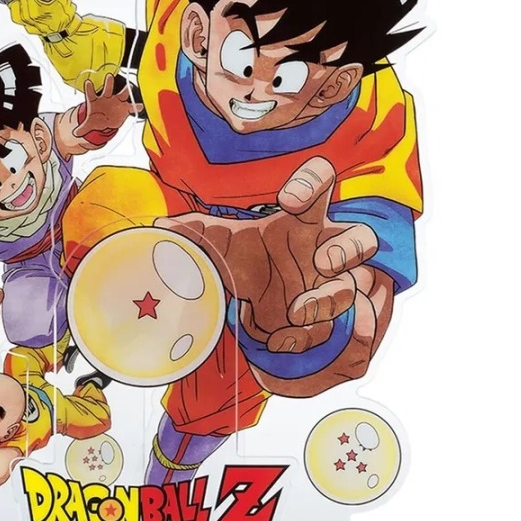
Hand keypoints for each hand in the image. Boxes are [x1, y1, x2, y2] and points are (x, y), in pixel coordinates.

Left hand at [73, 75, 140, 142]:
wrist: (106, 121)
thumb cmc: (96, 118)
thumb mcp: (88, 124)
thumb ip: (83, 128)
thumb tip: (76, 133)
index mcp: (95, 101)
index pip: (91, 93)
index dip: (89, 88)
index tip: (88, 82)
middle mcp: (106, 98)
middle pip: (108, 89)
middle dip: (109, 82)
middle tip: (109, 76)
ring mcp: (116, 102)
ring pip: (122, 94)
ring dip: (125, 90)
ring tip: (128, 86)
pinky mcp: (125, 108)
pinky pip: (132, 107)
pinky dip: (136, 107)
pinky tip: (139, 106)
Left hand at [154, 157, 378, 353]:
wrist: (253, 306)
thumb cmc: (245, 261)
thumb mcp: (218, 245)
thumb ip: (193, 233)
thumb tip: (159, 227)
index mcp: (300, 220)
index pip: (319, 185)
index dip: (313, 183)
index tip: (289, 199)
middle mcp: (326, 249)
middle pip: (361, 238)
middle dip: (348, 249)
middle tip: (321, 262)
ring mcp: (335, 286)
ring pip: (355, 286)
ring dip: (328, 301)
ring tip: (295, 312)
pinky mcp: (333, 319)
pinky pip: (344, 327)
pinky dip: (320, 334)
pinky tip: (287, 337)